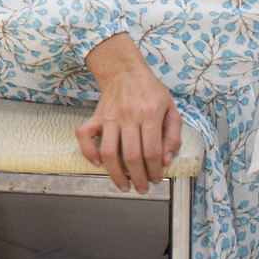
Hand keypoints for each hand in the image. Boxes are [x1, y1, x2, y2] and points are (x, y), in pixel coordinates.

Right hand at [78, 34, 180, 193]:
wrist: (124, 70)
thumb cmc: (151, 91)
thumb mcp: (171, 109)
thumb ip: (173, 136)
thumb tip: (165, 161)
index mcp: (149, 114)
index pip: (152, 151)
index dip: (155, 170)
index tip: (157, 178)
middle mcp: (128, 117)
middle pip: (132, 156)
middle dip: (138, 178)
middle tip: (143, 188)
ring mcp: (109, 117)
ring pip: (109, 152)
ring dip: (116, 174)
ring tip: (124, 186)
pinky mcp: (96, 117)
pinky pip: (85, 136)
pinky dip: (88, 152)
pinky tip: (98, 163)